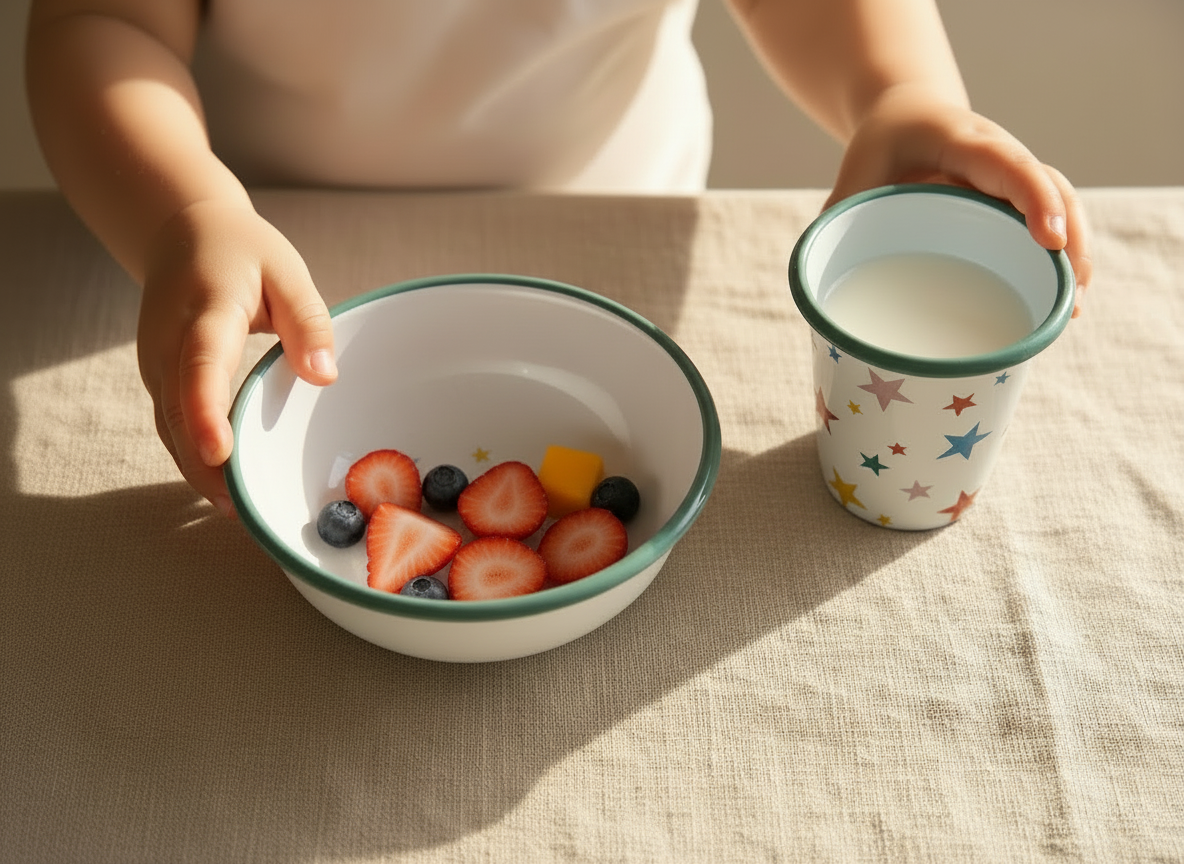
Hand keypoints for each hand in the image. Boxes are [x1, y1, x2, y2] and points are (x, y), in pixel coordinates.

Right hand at [137, 201, 336, 514]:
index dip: (208, 413)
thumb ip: (307, 321)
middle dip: (205, 465)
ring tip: (239, 511)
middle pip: (179, 414)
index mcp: (205, 313)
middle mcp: (168, 345)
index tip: (220, 453)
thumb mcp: (285, 271)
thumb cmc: (241, 252)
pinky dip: (192, 459)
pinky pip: (172, 427)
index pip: (201, 367)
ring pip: (170, 429)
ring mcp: (156, 366)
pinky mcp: (159, 380)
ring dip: (198, 472)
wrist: (180, 232)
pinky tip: (223, 488)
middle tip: (244, 510)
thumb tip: (324, 377)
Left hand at [825, 85, 1091, 314]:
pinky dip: (1062, 255)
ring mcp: (1013, 172)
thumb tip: (817, 290)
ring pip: (1060, 203)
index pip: (1005, 164)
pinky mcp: (1016, 195)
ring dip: (1072, 253)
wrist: (905, 117)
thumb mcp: (852, 182)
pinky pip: (1051, 216)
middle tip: (1068, 298)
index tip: (1050, 239)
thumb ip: (837, 224)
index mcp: (958, 139)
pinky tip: (1063, 301)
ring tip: (1069, 310)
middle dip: (1068, 239)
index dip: (1033, 198)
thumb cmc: (878, 151)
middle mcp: (997, 152)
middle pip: (1048, 187)